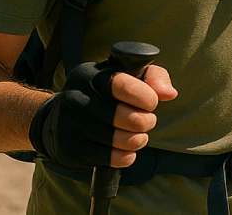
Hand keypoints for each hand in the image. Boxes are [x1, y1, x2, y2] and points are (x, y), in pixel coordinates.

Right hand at [29, 59, 176, 169]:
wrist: (63, 120)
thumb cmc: (106, 95)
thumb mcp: (127, 76)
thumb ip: (153, 76)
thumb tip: (169, 93)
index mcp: (90, 74)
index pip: (120, 84)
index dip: (144, 96)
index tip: (152, 103)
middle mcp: (75, 97)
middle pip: (120, 115)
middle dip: (144, 121)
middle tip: (148, 121)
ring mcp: (70, 123)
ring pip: (115, 138)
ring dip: (137, 140)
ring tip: (140, 136)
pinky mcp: (70, 148)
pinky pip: (108, 157)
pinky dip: (125, 156)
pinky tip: (127, 151)